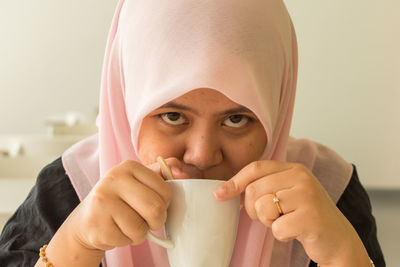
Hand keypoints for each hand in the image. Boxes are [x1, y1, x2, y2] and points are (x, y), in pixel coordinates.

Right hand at [64, 158, 183, 251]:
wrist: (87, 220)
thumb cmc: (121, 200)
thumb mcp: (140, 182)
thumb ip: (163, 173)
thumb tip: (183, 172)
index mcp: (129, 166)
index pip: (165, 189)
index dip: (165, 203)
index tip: (155, 204)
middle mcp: (113, 179)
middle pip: (155, 208)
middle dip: (156, 220)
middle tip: (148, 220)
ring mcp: (102, 202)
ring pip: (141, 228)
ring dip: (140, 233)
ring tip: (128, 224)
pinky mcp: (96, 225)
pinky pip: (126, 240)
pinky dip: (126, 240)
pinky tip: (116, 230)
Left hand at [214, 160, 369, 265]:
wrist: (336, 239)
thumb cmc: (304, 216)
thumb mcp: (286, 194)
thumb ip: (263, 186)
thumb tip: (225, 190)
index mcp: (295, 169)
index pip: (256, 168)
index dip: (234, 181)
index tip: (219, 194)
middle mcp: (302, 178)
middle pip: (254, 190)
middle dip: (253, 209)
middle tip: (269, 217)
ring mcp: (308, 196)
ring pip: (263, 207)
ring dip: (268, 222)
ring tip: (285, 221)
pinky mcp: (311, 218)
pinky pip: (277, 228)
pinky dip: (281, 235)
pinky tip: (295, 232)